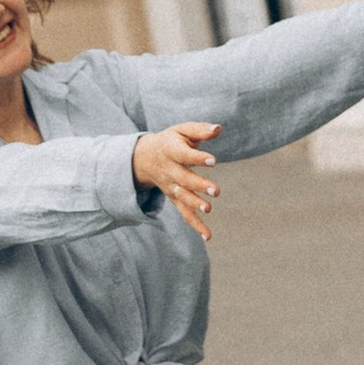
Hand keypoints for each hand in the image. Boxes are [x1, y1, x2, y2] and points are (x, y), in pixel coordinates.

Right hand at [135, 120, 219, 239]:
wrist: (145, 158)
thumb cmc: (171, 141)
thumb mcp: (182, 130)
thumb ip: (200, 130)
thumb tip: (218, 128)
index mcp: (171, 151)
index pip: (184, 155)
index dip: (198, 158)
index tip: (213, 160)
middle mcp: (169, 171)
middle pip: (184, 179)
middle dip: (198, 185)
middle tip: (216, 191)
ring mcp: (171, 187)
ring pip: (182, 198)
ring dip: (195, 204)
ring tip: (208, 209)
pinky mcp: (174, 199)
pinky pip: (183, 213)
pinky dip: (194, 225)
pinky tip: (207, 236)